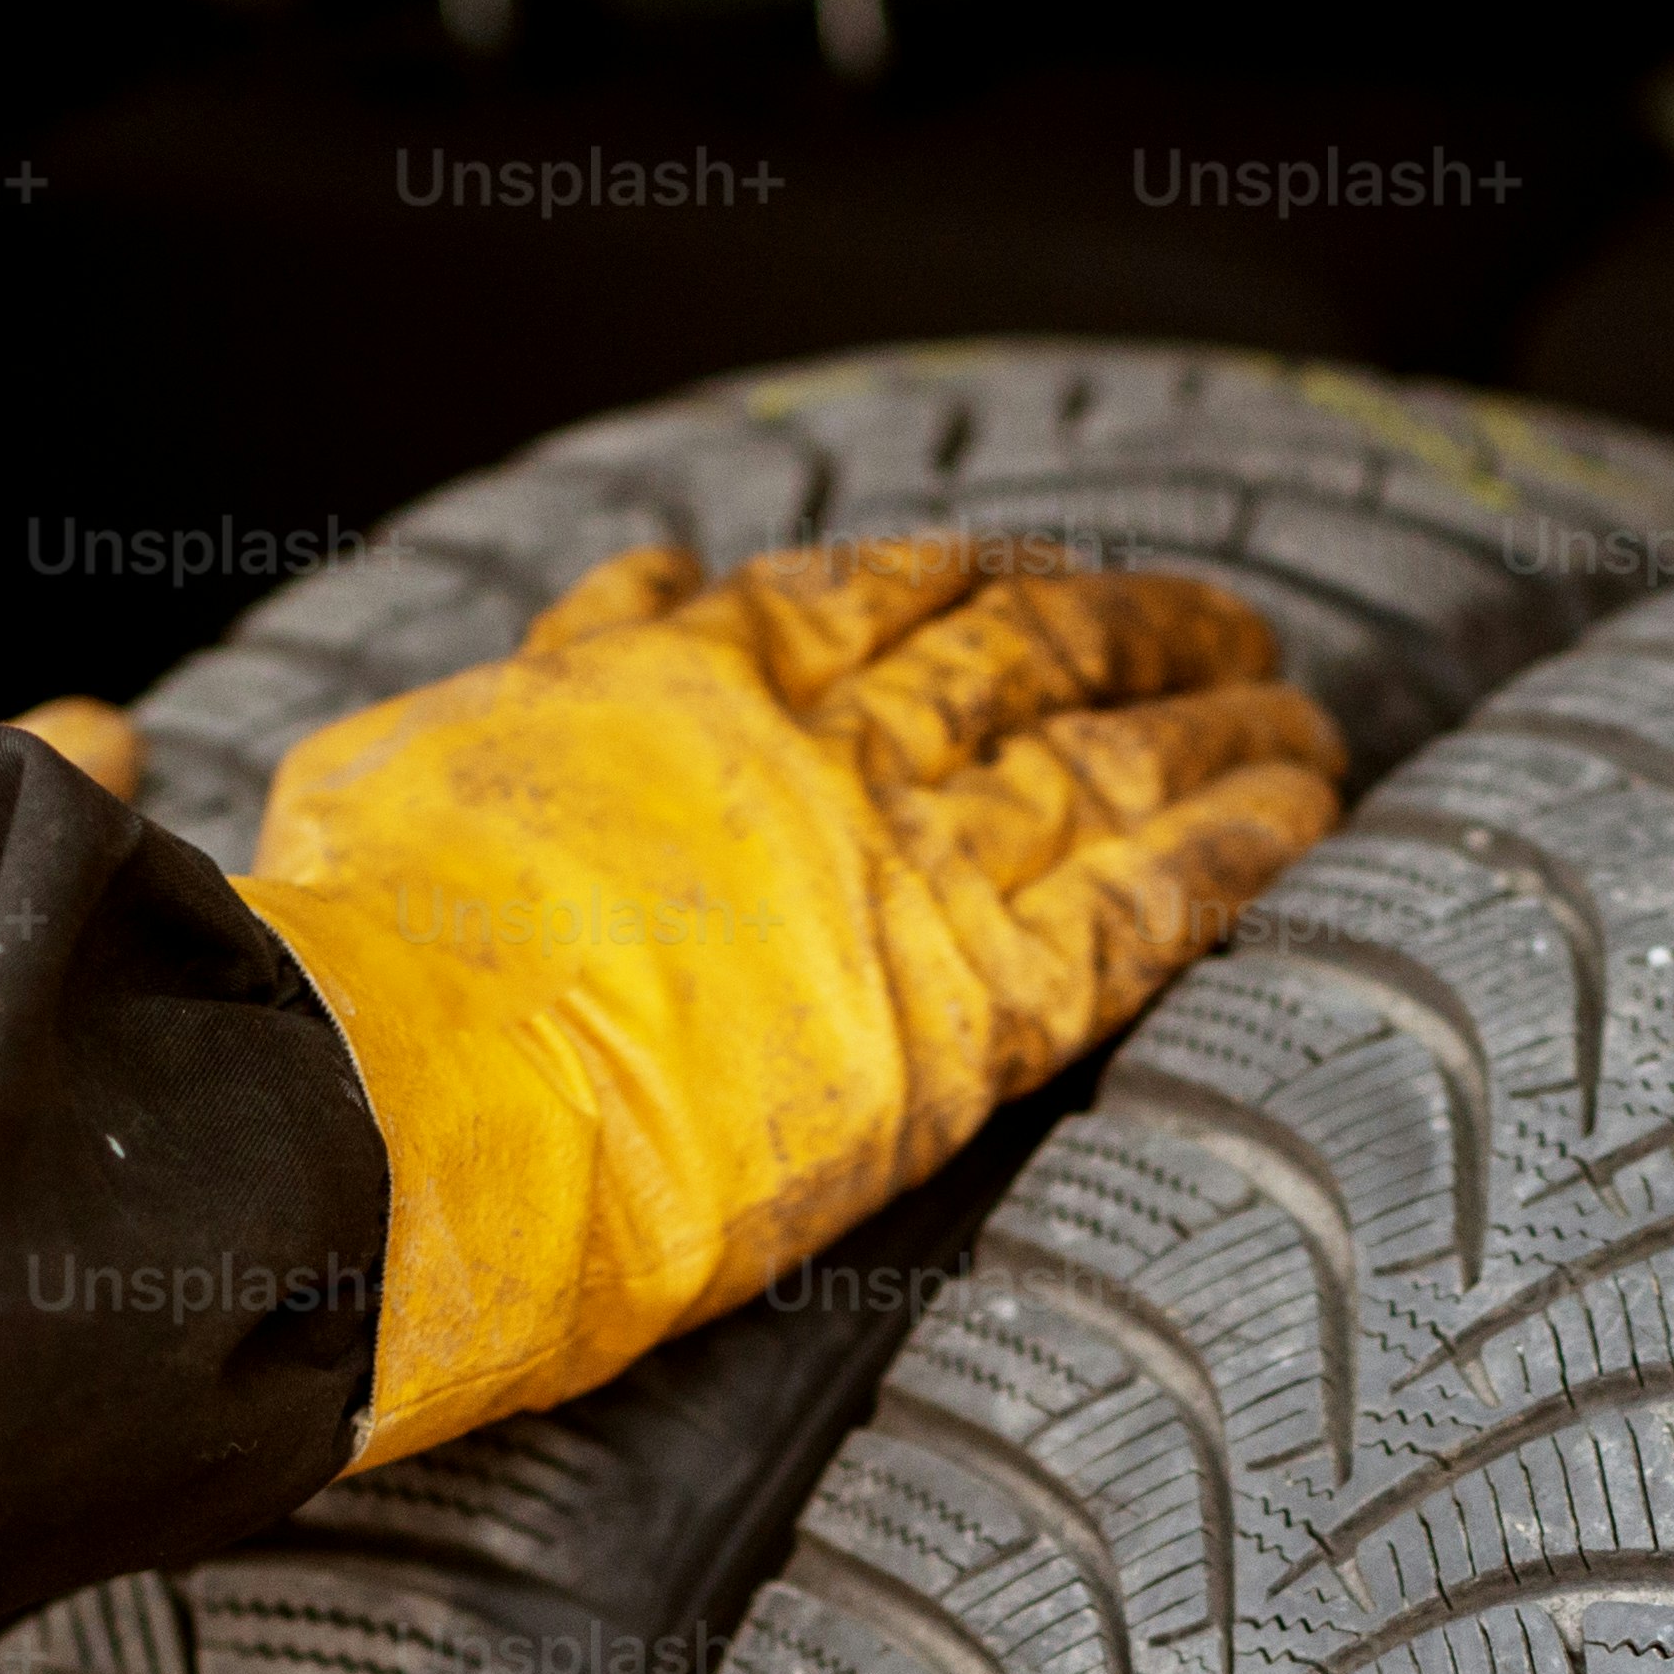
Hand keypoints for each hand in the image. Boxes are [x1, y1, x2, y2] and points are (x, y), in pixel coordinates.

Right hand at [226, 534, 1342, 1469]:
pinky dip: (1235, 850)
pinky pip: (1142, 905)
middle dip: (1144, 632)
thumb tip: (646, 572)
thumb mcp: (424, 748)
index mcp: (693, 677)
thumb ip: (564, 655)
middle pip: (1032, 655)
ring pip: (1111, 764)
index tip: (1051, 579)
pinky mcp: (963, 1015)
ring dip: (1222, 731)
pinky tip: (1304, 819)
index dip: (991, 578)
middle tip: (1227, 630)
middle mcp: (823, 750)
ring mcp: (904, 873)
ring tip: (1303, 723)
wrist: (400, 1101)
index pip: (885, 591)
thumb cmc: (370, 952)